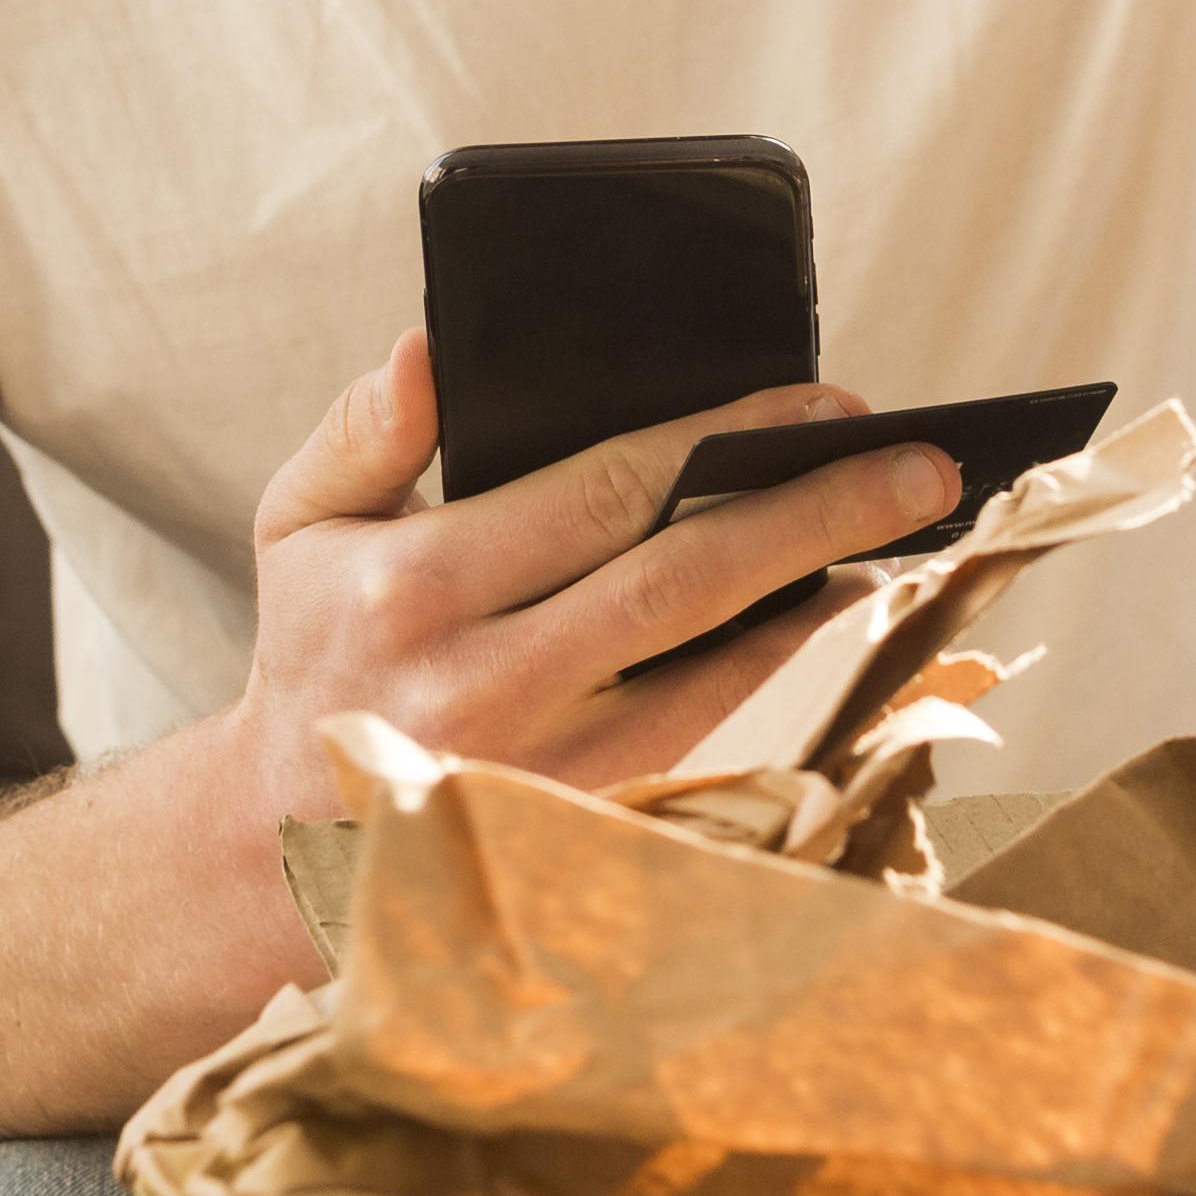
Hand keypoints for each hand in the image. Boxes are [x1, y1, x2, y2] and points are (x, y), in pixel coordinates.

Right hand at [220, 332, 958, 820]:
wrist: (277, 843)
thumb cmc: (315, 654)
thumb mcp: (300, 525)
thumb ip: (366, 429)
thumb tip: (428, 350)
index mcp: (417, 589)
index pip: (606, 493)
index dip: (726, 441)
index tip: (825, 401)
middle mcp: (482, 690)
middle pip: (684, 587)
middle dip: (816, 516)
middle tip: (919, 468)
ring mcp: (540, 783)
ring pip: (723, 693)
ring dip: (833, 624)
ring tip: (917, 558)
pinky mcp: (584, 846)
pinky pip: (720, 771)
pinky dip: (802, 715)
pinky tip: (866, 663)